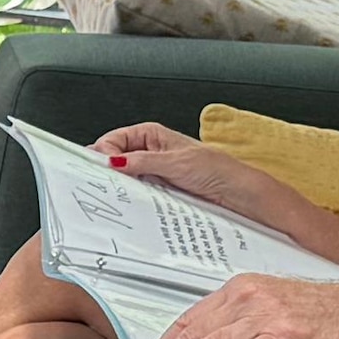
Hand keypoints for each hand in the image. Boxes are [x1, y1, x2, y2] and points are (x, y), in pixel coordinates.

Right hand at [92, 123, 291, 224]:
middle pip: (116, 160)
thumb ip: (142, 161)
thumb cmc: (217, 170)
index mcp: (151, 134)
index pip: (114, 139)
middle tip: (104, 182)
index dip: (104, 152)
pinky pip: (137, 194)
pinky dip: (132, 199)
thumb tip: (114, 161)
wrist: (237, 194)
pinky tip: (131, 203)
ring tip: (118, 194)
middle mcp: (150, 152)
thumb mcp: (175, 162)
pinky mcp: (158, 191)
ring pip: (125, 179)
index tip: (100, 167)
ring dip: (121, 187)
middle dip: (109, 171)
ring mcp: (153, 173)